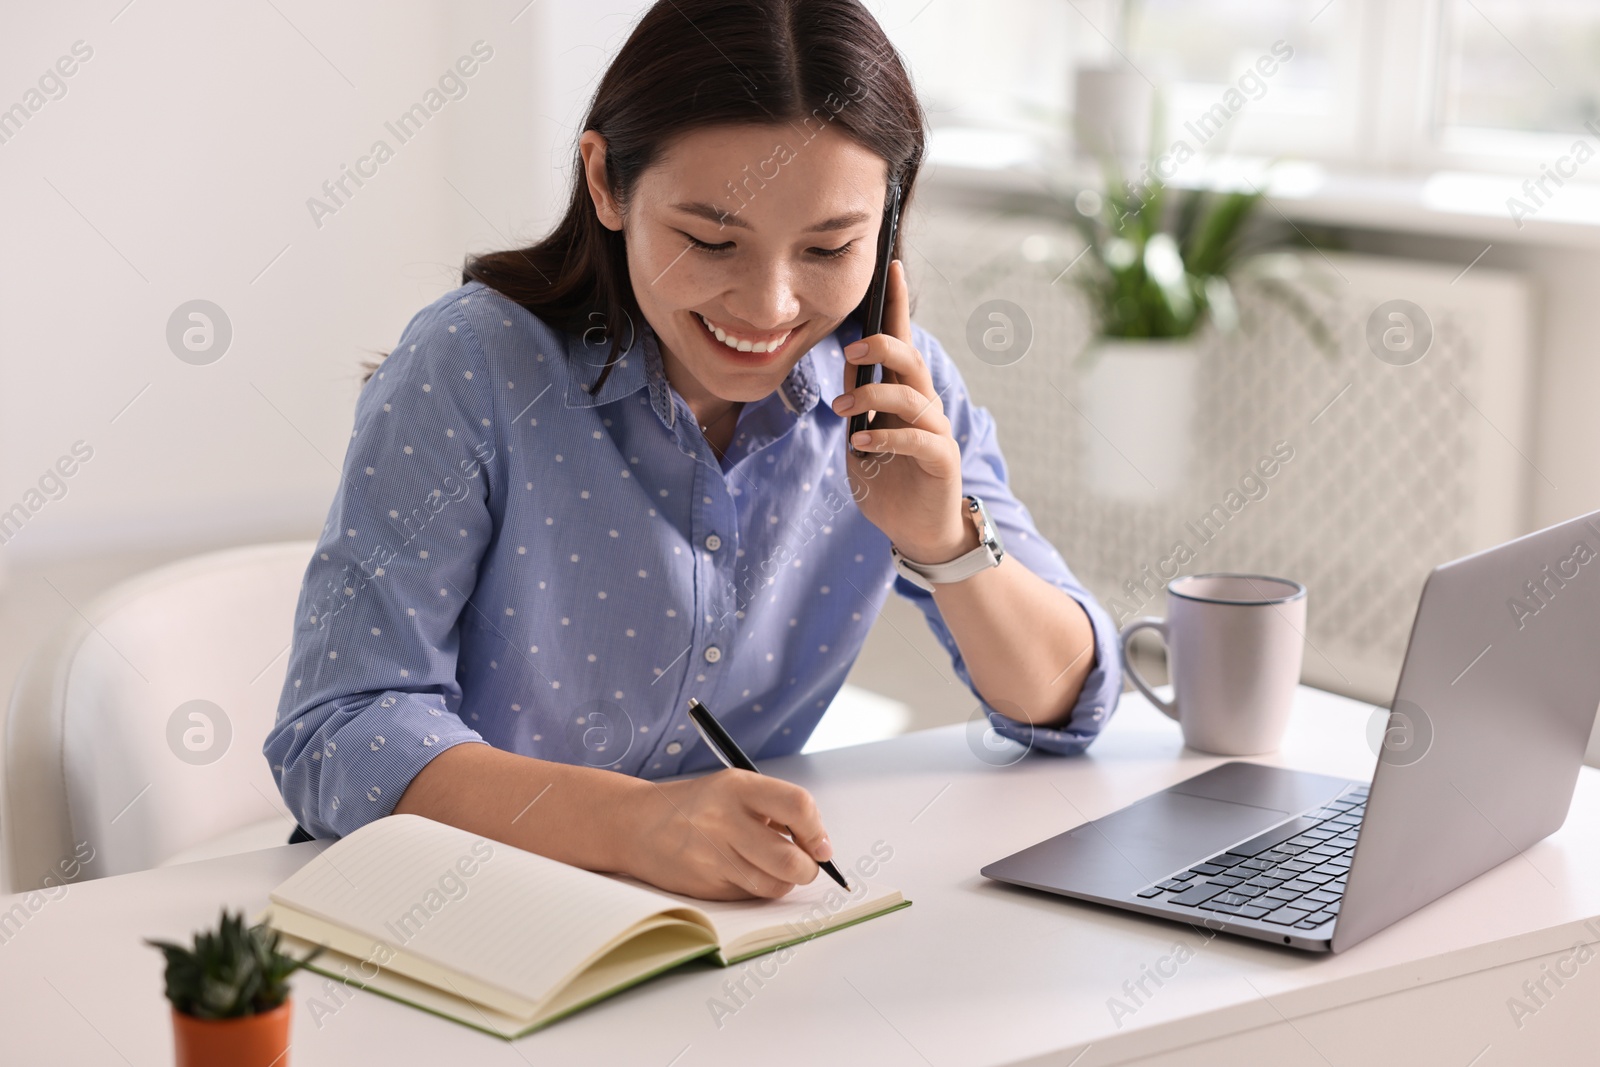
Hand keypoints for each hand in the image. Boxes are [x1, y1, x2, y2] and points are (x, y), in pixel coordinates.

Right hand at [624, 770, 833, 899]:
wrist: (637, 825)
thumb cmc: (697, 807)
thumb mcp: (734, 789)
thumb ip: (775, 809)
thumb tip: (819, 844)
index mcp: (738, 787)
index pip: (798, 806)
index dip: (817, 831)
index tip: (821, 845)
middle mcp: (725, 821)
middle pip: (791, 859)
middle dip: (808, 868)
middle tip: (806, 865)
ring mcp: (713, 856)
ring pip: (774, 885)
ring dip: (784, 881)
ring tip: (771, 866)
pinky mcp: (706, 886)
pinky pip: (751, 896)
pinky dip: (758, 889)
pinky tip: (744, 872)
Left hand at [831, 260, 970, 562]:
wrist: (915, 531)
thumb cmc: (889, 481)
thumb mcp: (861, 438)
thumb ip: (858, 403)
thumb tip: (849, 366)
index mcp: (905, 394)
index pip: (903, 340)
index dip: (899, 304)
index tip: (891, 266)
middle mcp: (925, 405)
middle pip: (911, 359)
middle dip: (881, 347)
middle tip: (850, 353)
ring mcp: (936, 431)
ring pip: (912, 395)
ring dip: (872, 398)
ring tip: (842, 414)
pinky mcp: (942, 460)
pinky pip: (918, 438)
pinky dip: (886, 438)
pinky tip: (861, 444)